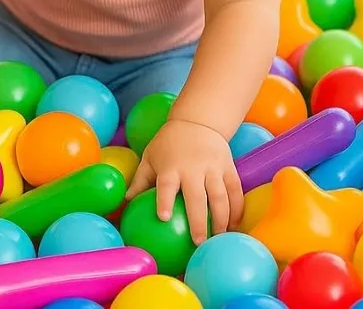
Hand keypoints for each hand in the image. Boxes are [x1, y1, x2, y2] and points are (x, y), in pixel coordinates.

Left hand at [125, 119, 243, 243]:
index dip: (164, 200)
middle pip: (197, 196)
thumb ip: (140, 179)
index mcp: (171, 166)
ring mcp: (213, 167)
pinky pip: (235, 190)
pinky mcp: (228, 167)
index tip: (163, 217)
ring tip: (219, 238)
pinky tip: (235, 225)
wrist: (197, 121)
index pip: (166, 185)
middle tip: (199, 242)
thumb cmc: (169, 144)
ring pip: (220, 196)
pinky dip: (237, 209)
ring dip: (221, 219)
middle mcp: (193, 167)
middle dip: (199, 220)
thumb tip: (125, 201)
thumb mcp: (151, 156)